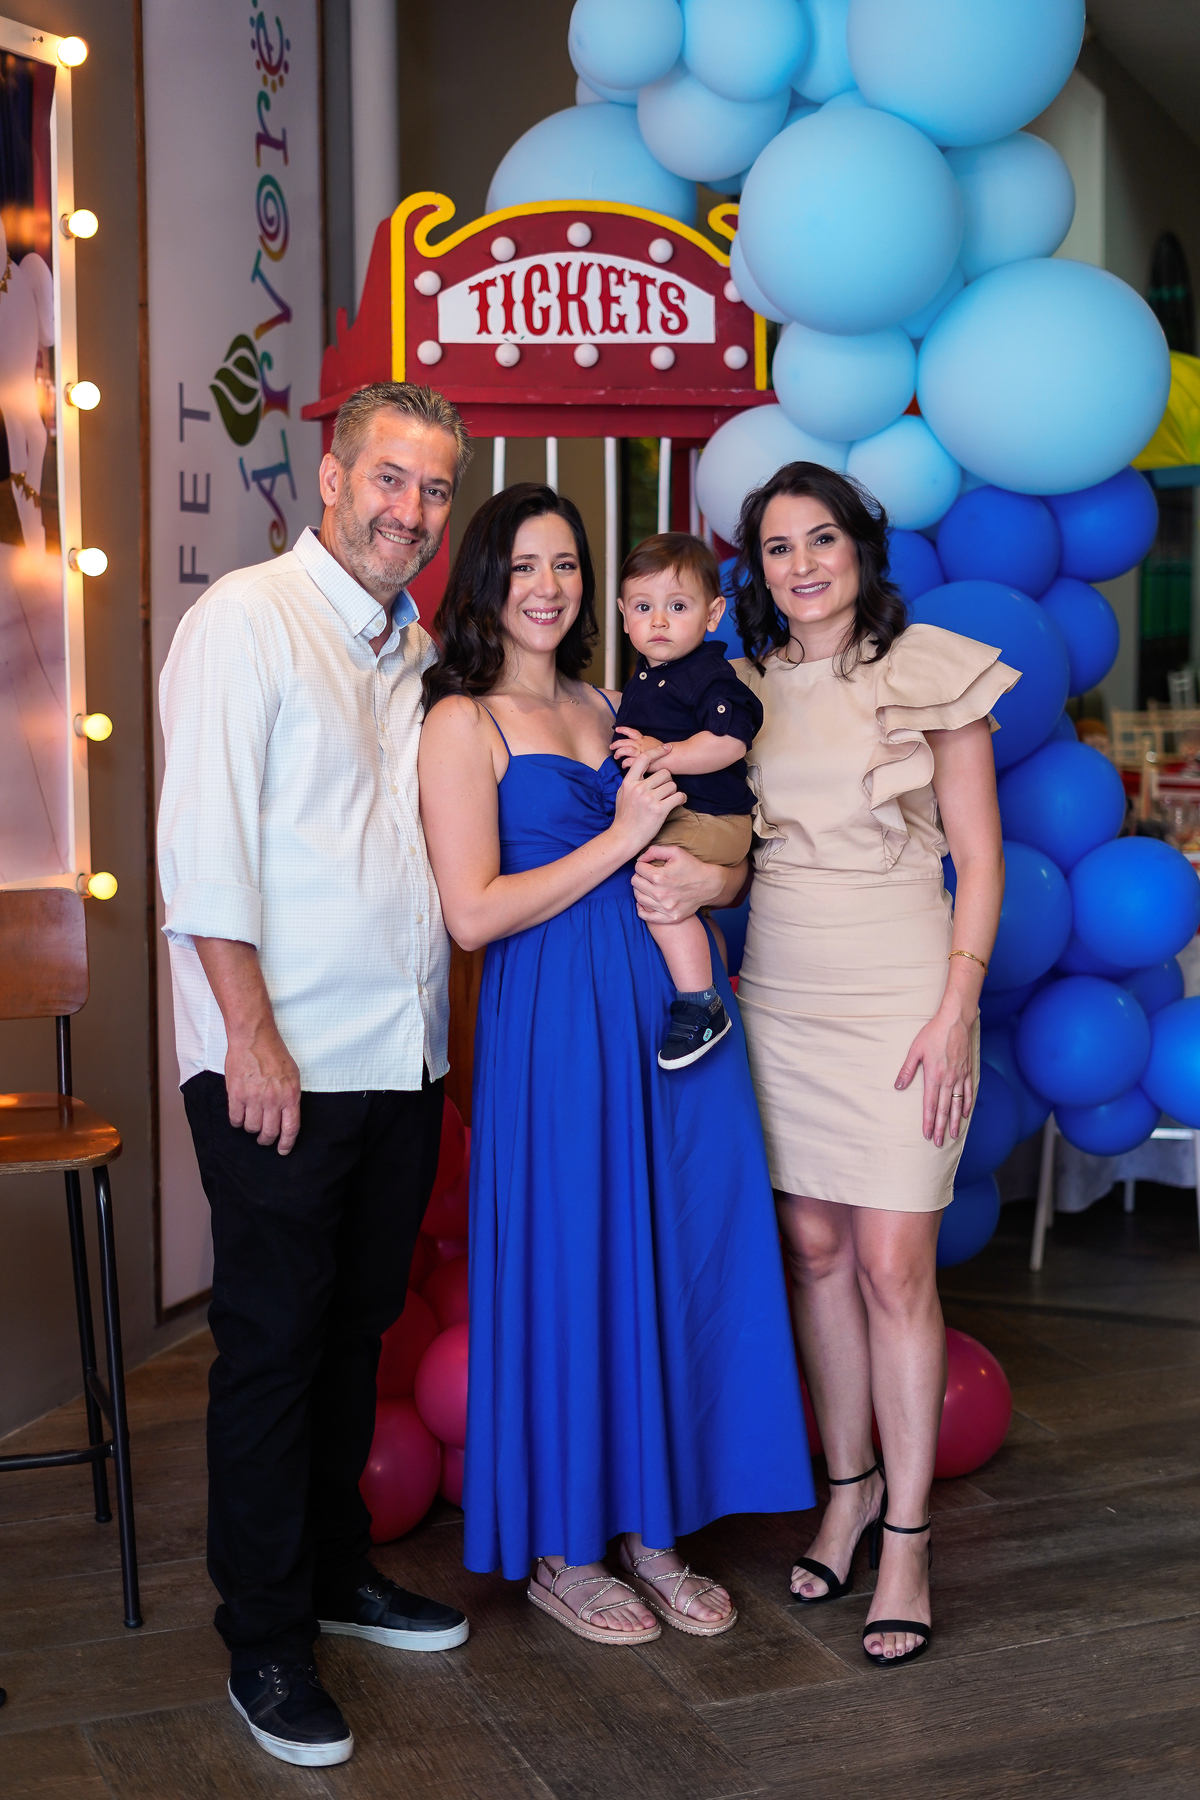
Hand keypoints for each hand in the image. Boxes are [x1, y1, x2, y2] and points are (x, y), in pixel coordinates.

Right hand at [225, 1022, 301, 1154]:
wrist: (253, 1038)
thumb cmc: (274, 1053)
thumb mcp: (292, 1075)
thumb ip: (290, 1096)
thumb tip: (287, 1115)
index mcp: (290, 1095)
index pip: (291, 1128)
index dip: (286, 1143)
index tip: (282, 1150)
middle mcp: (273, 1099)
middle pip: (269, 1132)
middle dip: (266, 1140)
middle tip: (264, 1139)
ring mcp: (254, 1098)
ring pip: (251, 1127)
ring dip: (251, 1128)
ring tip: (251, 1121)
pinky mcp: (236, 1095)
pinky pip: (235, 1119)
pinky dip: (236, 1121)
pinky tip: (239, 1115)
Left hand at [611, 727, 664, 767]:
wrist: (671, 756)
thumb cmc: (667, 753)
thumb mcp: (657, 745)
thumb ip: (650, 746)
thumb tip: (646, 749)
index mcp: (644, 739)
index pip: (632, 732)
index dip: (624, 730)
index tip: (617, 729)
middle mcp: (640, 744)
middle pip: (625, 741)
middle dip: (617, 743)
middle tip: (612, 746)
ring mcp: (640, 752)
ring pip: (625, 750)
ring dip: (619, 753)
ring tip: (616, 756)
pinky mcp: (640, 761)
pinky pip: (628, 761)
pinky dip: (625, 763)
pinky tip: (623, 765)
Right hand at [611, 754, 683, 853]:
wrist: (624, 837)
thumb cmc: (624, 816)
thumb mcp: (622, 794)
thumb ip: (631, 781)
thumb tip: (639, 767)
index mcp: (629, 782)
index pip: (644, 759)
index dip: (657, 751)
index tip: (668, 748)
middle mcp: (639, 788)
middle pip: (664, 773)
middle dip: (667, 781)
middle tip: (663, 792)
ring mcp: (649, 799)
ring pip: (672, 785)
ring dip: (673, 792)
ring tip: (666, 800)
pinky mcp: (660, 810)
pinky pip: (678, 797)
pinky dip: (680, 799)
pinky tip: (676, 803)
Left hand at [631, 842, 726, 924]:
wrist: (709, 885)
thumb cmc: (692, 867)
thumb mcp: (675, 852)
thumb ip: (654, 850)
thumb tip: (639, 859)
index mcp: (660, 876)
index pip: (638, 869)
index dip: (642, 865)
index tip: (648, 866)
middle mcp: (660, 894)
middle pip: (635, 883)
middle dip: (639, 876)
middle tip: (647, 875)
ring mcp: (665, 908)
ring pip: (638, 898)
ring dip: (640, 890)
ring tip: (648, 886)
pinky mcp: (670, 917)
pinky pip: (646, 916)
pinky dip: (642, 909)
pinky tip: (645, 903)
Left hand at [895, 1004, 974, 1148]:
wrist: (955, 1021)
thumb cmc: (933, 1034)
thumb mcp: (915, 1050)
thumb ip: (907, 1070)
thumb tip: (898, 1086)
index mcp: (934, 1076)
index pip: (930, 1105)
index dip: (928, 1121)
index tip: (926, 1134)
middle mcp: (949, 1080)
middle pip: (944, 1109)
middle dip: (940, 1127)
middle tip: (938, 1143)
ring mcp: (960, 1076)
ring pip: (957, 1104)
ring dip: (954, 1121)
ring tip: (952, 1135)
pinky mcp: (967, 1071)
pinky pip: (969, 1092)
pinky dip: (967, 1105)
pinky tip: (965, 1114)